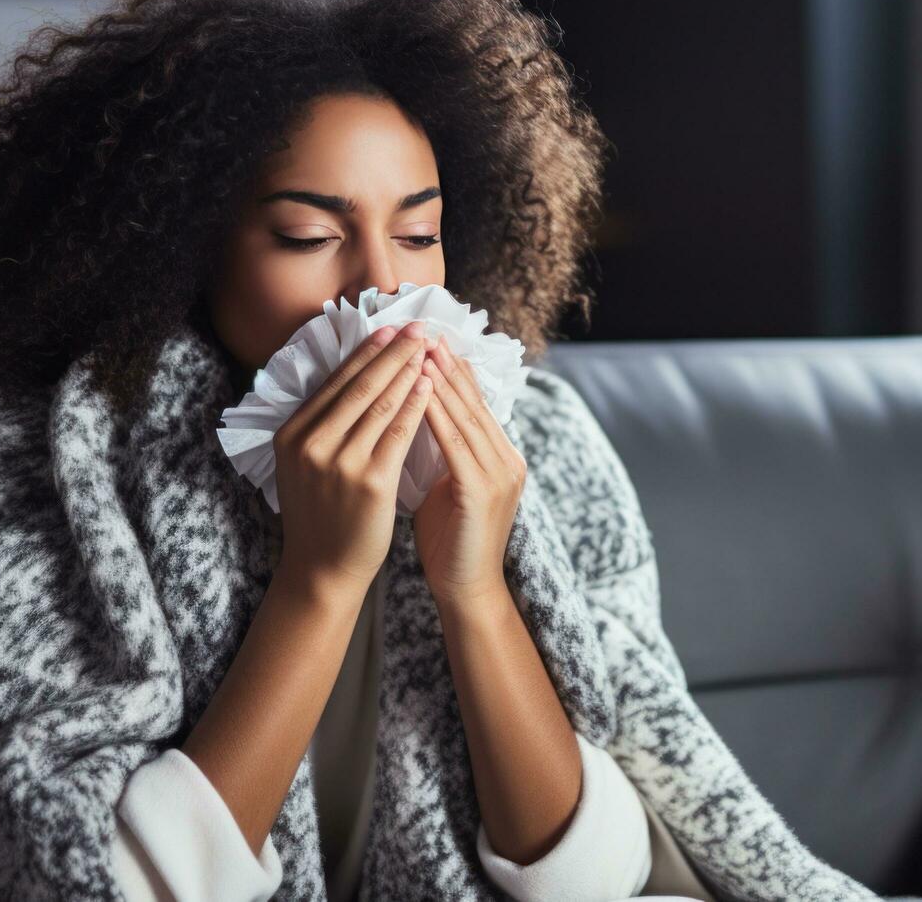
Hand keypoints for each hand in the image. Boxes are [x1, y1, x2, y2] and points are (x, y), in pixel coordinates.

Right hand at [271, 321, 435, 598]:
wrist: (322, 570)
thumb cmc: (320, 515)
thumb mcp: (304, 463)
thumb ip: (320, 425)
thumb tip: (350, 378)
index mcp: (291, 434)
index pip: (335, 381)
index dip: (366, 352)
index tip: (390, 328)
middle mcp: (310, 443)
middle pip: (359, 385)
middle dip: (392, 352)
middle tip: (418, 326)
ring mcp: (339, 462)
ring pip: (380, 403)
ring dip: (408, 370)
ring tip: (429, 348)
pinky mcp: (369, 481)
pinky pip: (398, 432)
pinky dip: (416, 405)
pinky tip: (430, 386)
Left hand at [413, 335, 526, 606]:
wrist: (466, 591)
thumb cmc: (450, 542)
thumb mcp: (446, 485)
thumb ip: (440, 452)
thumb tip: (415, 416)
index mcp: (500, 457)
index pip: (475, 402)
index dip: (452, 369)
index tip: (426, 339)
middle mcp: (507, 459)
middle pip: (473, 401)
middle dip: (445, 364)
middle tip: (422, 330)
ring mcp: (499, 474)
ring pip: (465, 417)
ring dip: (440, 381)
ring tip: (418, 350)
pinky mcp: (483, 491)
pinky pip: (456, 445)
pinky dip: (436, 415)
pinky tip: (418, 394)